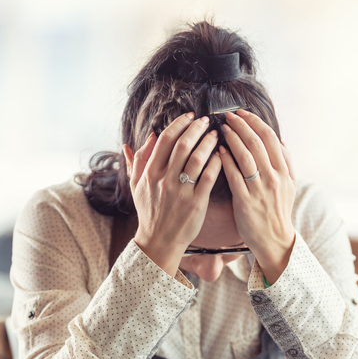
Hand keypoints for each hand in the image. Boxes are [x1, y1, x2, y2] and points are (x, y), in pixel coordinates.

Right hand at [125, 113, 221, 275]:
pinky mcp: (196, 203)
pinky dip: (216, 162)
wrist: (158, 242)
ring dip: (208, 142)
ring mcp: (181, 192)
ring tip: (216, 134)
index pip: (165, 140)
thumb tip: (147, 136)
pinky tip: (221, 154)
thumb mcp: (136, 186)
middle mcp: (165, 180)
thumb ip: (138, 160)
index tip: (190, 116)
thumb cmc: (149, 212)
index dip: (179, 124)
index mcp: (150, 173)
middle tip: (207, 120)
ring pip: (197, 158)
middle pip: (183, 145)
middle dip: (196, 128)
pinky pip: (208, 177)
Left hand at [218, 110, 296, 282]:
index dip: (256, 122)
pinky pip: (234, 175)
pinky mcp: (245, 201)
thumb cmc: (279, 211)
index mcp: (284, 171)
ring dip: (232, 139)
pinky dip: (226, 160)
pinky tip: (218, 151)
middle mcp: (273, 178)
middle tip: (229, 115)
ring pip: (245, 156)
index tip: (243, 113)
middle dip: (242, 125)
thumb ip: (286, 163)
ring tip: (222, 128)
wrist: (275, 239)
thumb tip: (280, 141)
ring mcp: (259, 189)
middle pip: (257, 143)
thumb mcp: (290, 186)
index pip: (270, 138)